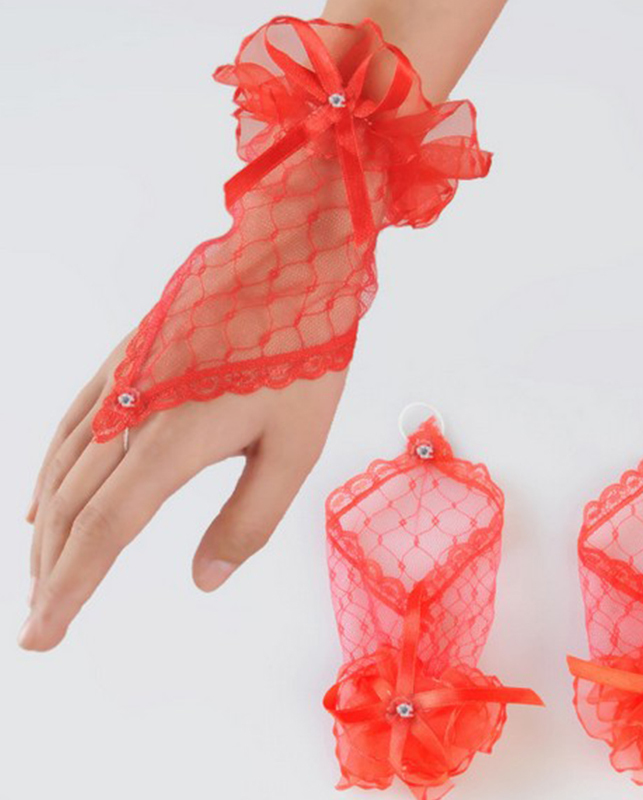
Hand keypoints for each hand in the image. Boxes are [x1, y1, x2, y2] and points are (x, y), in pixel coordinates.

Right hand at [21, 335, 345, 650]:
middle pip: (72, 507)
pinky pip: (72, 423)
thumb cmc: (303, 359)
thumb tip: (206, 580)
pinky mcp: (126, 358)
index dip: (70, 590)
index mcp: (173, 443)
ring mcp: (122, 381)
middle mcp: (132, 413)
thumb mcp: (295, 449)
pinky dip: (49, 468)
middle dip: (51, 571)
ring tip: (40, 573)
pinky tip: (42, 494)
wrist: (292, 267)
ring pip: (63, 468)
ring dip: (45, 527)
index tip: (41, 634)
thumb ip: (249, 518)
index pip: (103, 532)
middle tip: (39, 620)